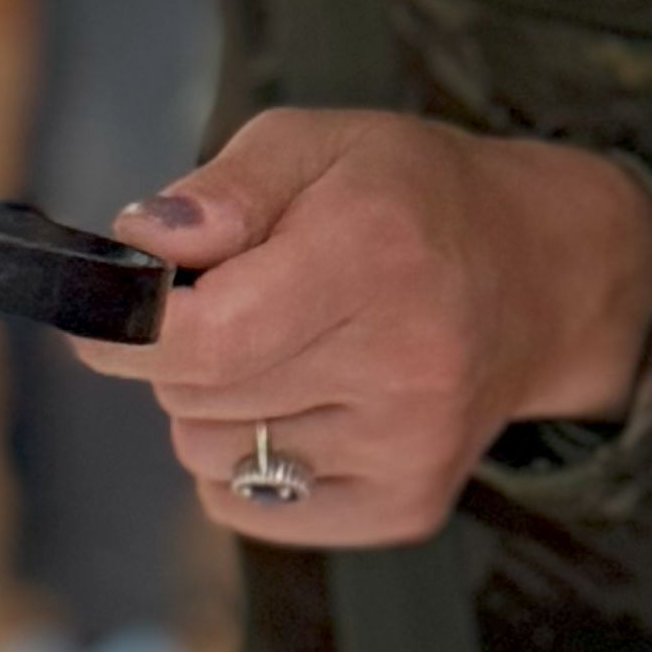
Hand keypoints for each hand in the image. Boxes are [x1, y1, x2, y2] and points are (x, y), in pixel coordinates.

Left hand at [73, 112, 651, 545]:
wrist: (536, 277)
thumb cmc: (405, 200)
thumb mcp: (315, 144)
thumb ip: (221, 190)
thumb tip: (141, 245)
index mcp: (371, 256)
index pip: (205, 338)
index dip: (131, 331)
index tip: (115, 311)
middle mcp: (402, 364)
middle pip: (195, 398)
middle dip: (182, 352)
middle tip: (240, 306)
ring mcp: (409, 447)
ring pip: (212, 455)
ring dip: (217, 407)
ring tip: (286, 353)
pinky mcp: (405, 505)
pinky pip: (250, 507)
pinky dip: (249, 463)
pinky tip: (309, 405)